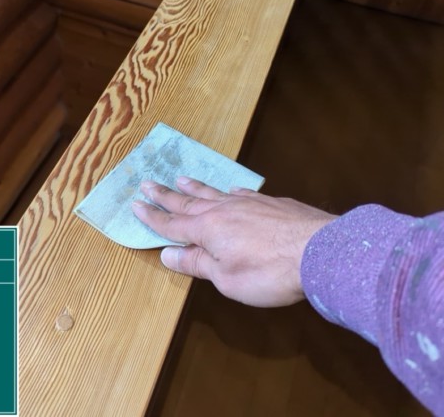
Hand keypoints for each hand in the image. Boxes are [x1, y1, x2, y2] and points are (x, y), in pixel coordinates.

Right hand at [132, 177, 335, 306]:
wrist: (320, 251)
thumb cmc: (269, 272)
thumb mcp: (226, 278)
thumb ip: (197, 264)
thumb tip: (167, 254)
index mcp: (207, 230)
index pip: (172, 223)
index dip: (153, 217)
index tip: (135, 205)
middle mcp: (223, 210)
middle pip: (187, 201)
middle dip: (165, 195)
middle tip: (146, 182)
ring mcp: (248, 203)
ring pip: (213, 192)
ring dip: (194, 187)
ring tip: (180, 178)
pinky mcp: (271, 203)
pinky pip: (242, 193)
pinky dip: (229, 191)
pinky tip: (230, 190)